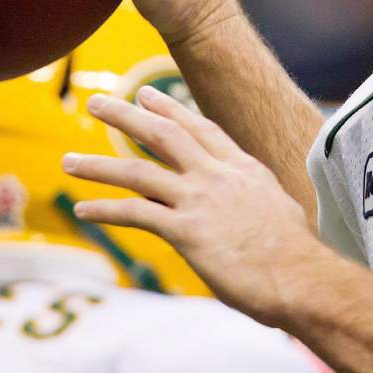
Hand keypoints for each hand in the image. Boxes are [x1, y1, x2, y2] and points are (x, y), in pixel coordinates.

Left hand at [62, 85, 320, 324]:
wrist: (302, 276)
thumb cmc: (297, 254)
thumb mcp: (279, 209)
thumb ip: (257, 199)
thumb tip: (255, 206)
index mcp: (242, 168)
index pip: (201, 129)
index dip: (171, 109)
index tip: (148, 96)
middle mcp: (218, 176)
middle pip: (164, 134)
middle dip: (127, 116)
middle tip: (96, 103)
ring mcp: (200, 201)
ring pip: (139, 172)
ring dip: (99, 166)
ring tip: (69, 160)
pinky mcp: (187, 231)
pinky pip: (136, 214)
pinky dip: (106, 210)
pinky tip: (83, 210)